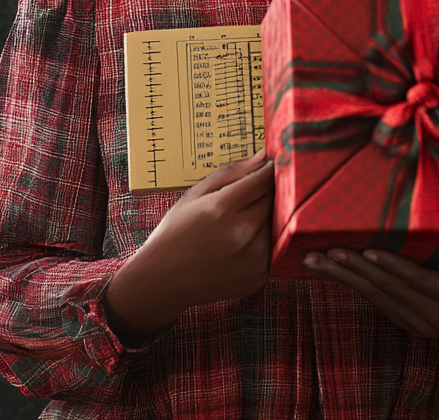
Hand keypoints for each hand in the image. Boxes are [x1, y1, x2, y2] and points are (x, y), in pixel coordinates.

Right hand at [105, 149, 273, 344]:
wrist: (163, 281)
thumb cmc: (175, 233)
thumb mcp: (195, 193)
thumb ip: (232, 172)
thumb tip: (263, 157)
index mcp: (223, 208)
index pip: (263, 180)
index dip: (269, 169)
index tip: (270, 164)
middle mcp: (243, 234)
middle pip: (274, 200)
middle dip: (267, 191)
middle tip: (251, 192)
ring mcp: (254, 259)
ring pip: (276, 222)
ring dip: (265, 215)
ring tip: (240, 219)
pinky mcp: (260, 275)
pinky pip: (272, 245)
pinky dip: (263, 238)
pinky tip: (240, 241)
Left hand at [303, 234, 438, 358]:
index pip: (418, 281)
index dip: (392, 267)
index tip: (367, 251)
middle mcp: (433, 315)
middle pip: (387, 289)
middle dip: (354, 269)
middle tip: (325, 251)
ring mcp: (418, 321)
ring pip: (374, 297)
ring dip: (343, 278)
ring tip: (314, 260)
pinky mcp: (408, 321)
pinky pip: (375, 302)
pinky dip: (351, 285)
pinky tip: (329, 271)